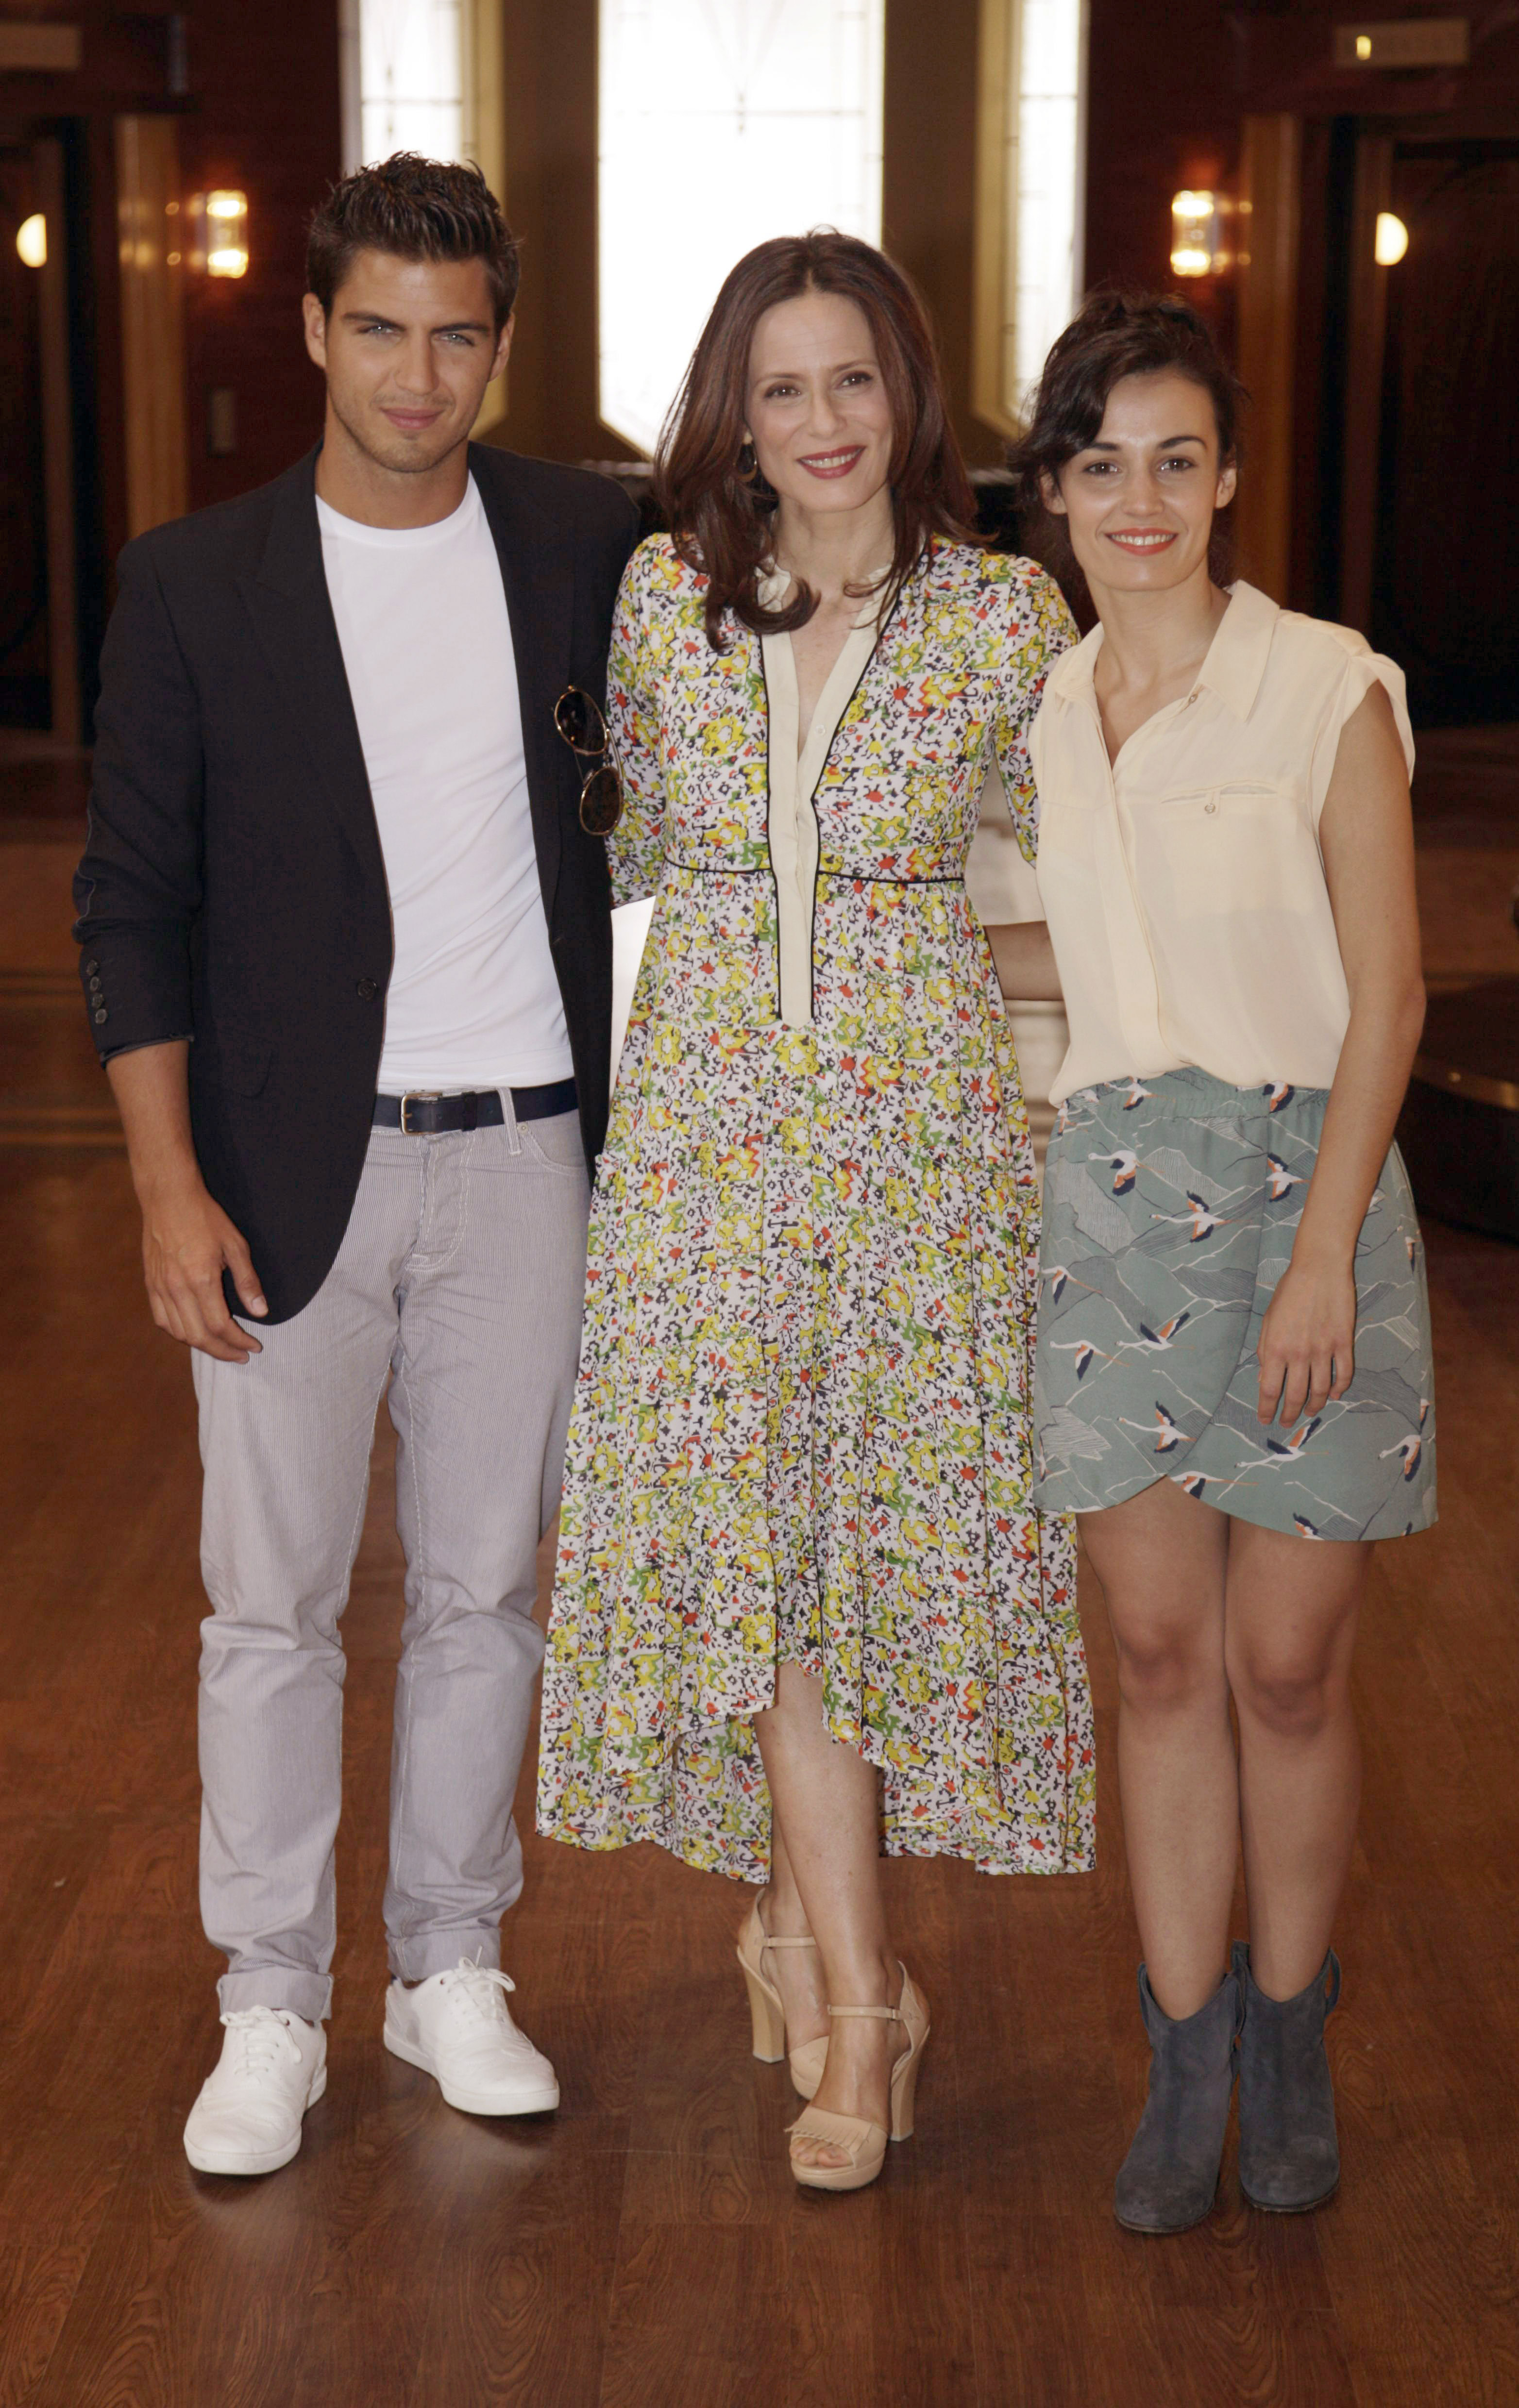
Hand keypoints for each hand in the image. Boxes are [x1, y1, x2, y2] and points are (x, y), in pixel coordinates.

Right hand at [139, 1174, 266, 1360]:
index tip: (254, 1346)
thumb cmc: (205, 1217)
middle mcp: (177, 1288)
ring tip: (221, 1347)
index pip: (221, 1327)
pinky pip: (162, 1320)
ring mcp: (160, 1288)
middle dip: (223, 1351)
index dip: (239, 1342)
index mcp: (201, 1280)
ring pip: (179, 1332)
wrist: (168, 1198)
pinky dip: (179, 1333)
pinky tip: (193, 1333)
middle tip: (241, 1355)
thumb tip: (261, 1311)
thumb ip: (248, 1282)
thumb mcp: (236, 1245)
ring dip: (202, 1346)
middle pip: (199, 1336)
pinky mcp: (150, 1284)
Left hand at [1255, 1253, 1355, 1426]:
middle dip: (1289, 1414)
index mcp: (1276, 1348)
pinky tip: (1335, 1394)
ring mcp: (1324, 1350)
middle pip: (1295, 1395)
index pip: (1269, 1389)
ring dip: (1314, 1405)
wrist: (1319, 1269)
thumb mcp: (1268, 1321)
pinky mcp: (1344, 1343)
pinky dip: (1340, 1387)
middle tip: (1287, 1422)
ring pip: (1320, 1389)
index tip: (1266, 1420)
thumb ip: (1266, 1351)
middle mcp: (1299, 1353)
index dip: (1267, 1409)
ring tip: (1309, 1411)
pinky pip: (1344, 1373)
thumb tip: (1265, 1378)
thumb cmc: (1289, 1292)